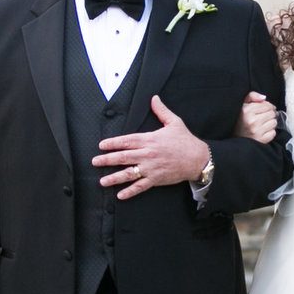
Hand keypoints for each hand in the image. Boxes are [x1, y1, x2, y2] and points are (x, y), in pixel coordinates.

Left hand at [94, 95, 210, 199]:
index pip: (127, 141)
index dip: (113, 143)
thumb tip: (154, 98)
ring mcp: (151, 168)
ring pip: (129, 173)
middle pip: (123, 157)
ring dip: (114, 178)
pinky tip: (120, 195)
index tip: (101, 145)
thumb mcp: (174, 122)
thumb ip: (161, 111)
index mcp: (150, 139)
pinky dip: (130, 191)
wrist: (198, 158)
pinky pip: (140, 186)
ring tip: (102, 181)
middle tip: (95, 161)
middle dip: (107, 159)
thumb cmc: (185, 141)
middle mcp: (148, 154)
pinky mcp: (156, 179)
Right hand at [235, 91, 277, 143]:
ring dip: (271, 123)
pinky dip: (270, 132)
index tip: (267, 109)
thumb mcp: (243, 105)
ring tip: (263, 124)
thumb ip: (252, 96)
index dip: (269, 106)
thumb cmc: (241, 121)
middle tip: (265, 117)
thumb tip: (264, 98)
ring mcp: (257, 131)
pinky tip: (263, 131)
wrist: (236, 140)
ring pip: (274, 122)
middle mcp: (252, 121)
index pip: (267, 105)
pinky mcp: (261, 140)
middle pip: (272, 113)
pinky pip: (273, 132)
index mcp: (246, 111)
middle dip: (270, 114)